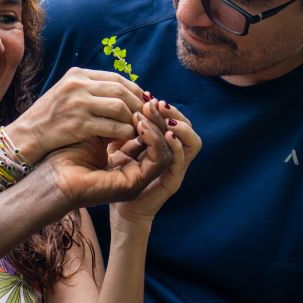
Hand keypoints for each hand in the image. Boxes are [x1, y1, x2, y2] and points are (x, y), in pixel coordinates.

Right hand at [4, 69, 143, 161]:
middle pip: (121, 90)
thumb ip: (92, 91)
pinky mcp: (78, 124)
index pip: (116, 78)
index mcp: (77, 74)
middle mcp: (77, 85)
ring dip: (133, 119)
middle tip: (147, 118)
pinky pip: (112, 126)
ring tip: (137, 128)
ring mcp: (77, 103)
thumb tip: (126, 96)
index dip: (135, 91)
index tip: (143, 103)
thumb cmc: (50, 119)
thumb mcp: (68, 95)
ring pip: (120, 106)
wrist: (25, 136)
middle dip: (138, 105)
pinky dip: (124, 132)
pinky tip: (127, 138)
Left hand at [38, 107, 171, 208]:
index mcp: (130, 161)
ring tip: (146, 109)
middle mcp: (137, 170)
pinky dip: (153, 140)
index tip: (147, 98)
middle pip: (165, 143)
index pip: (153, 137)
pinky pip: (157, 159)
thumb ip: (113, 123)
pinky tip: (141, 124)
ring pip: (166, 150)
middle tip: (151, 100)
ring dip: (157, 127)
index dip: (152, 116)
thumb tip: (127, 100)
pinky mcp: (135, 184)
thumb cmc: (67, 157)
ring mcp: (138, 179)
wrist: (53, 180)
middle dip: (158, 119)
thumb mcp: (96, 133)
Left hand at [114, 99, 200, 224]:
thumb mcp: (116, 144)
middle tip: (155, 103)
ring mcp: (175, 169)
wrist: (111, 206)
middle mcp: (173, 156)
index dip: (164, 108)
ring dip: (179, 126)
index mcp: (163, 146)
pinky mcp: (172, 182)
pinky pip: (180, 161)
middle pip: (187, 127)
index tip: (147, 95)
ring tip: (162, 117)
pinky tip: (165, 135)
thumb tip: (121, 102)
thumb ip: (123, 127)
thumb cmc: (111, 175)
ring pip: (192, 142)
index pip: (173, 120)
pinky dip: (175, 146)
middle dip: (173, 112)